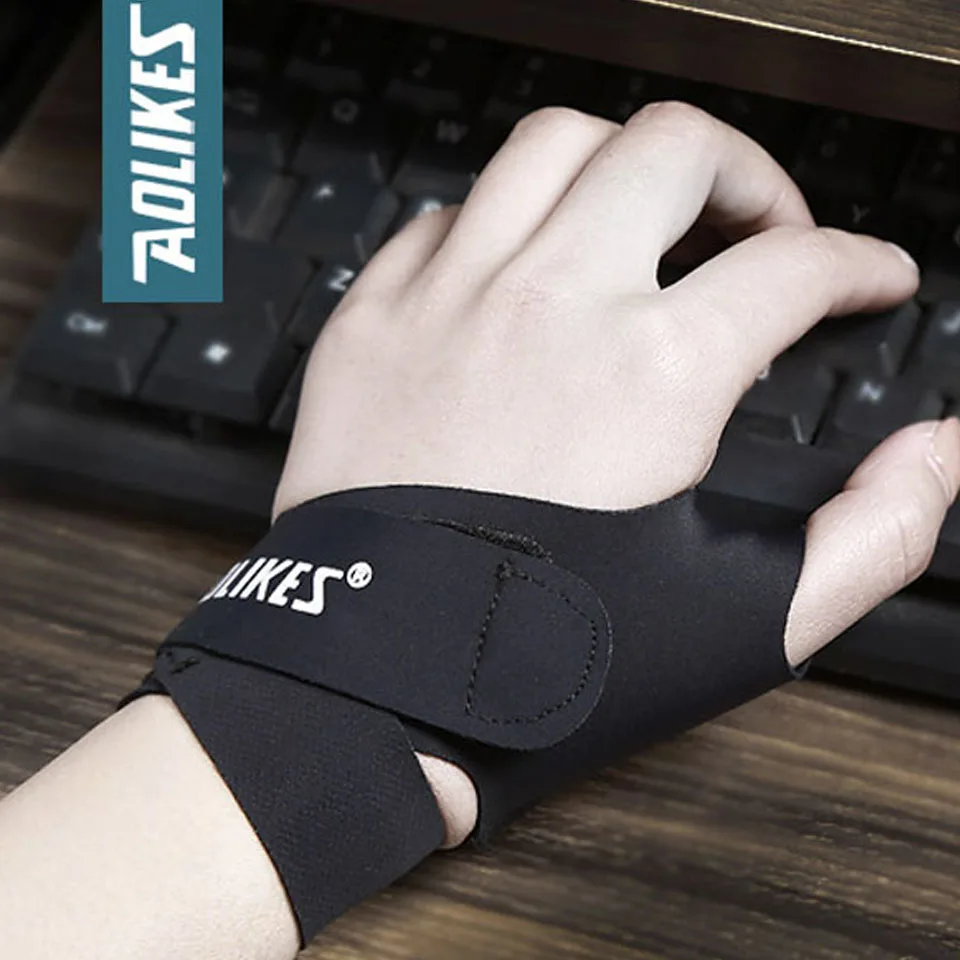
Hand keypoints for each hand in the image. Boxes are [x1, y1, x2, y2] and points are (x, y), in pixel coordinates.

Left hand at [274, 102, 959, 842]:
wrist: (383, 689)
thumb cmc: (552, 664)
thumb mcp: (745, 622)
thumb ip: (871, 533)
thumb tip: (936, 454)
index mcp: (654, 372)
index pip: (796, 267)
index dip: (860, 264)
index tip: (868, 278)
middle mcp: (551, 306)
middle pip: (675, 150)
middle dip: (749, 177)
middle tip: (763, 234)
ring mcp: (448, 301)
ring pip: (552, 146)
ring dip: (620, 170)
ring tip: (644, 227)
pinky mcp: (370, 322)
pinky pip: (445, 215)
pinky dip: (502, 222)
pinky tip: (521, 273)